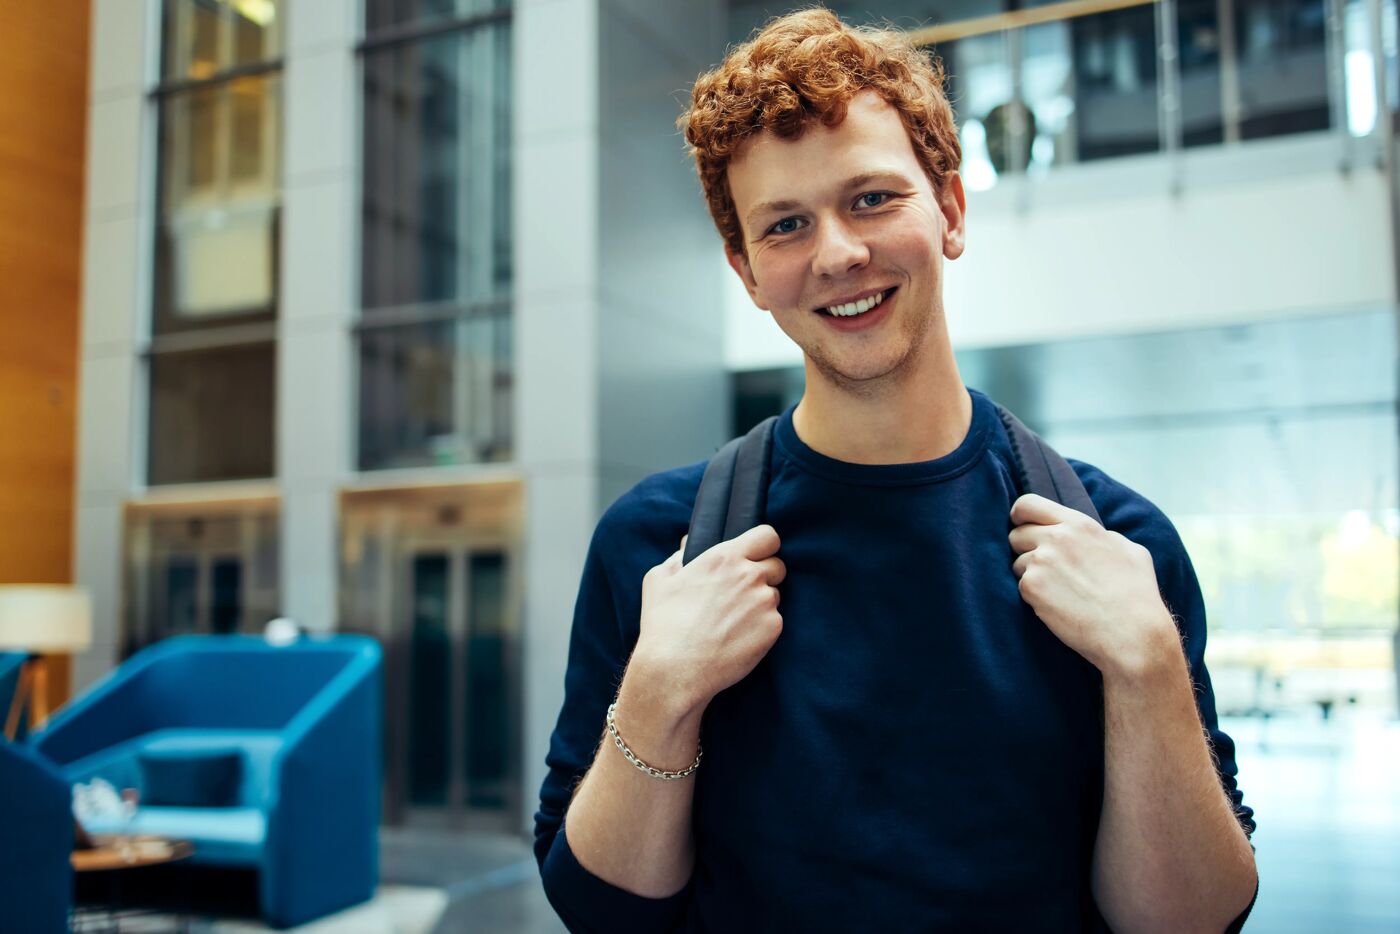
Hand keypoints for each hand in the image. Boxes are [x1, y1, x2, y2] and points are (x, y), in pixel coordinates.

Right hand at [630, 524, 785, 712]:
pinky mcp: (772, 628)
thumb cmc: (663, 624)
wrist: (676, 669)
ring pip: (774, 595)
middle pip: (777, 565)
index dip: (764, 545)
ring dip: (761, 603)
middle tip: (742, 592)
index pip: (767, 536)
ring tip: (732, 621)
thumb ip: (678, 557)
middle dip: (765, 575)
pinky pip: (774, 621)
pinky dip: (761, 628)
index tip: (757, 554)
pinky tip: (737, 637)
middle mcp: (750, 575)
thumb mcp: (659, 580)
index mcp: (725, 557)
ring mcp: (764, 602)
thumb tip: (688, 545)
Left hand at [1008, 494, 1176, 677]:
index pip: (1029, 504)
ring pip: (1017, 563)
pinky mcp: (1031, 587)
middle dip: (1025, 549)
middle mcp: (1055, 538)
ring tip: (1060, 592)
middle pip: (1017, 534)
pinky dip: (1034, 597)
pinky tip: (1057, 606)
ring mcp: (1041, 562)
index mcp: (1078, 524)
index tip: (1019, 524)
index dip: (1019, 515)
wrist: (1132, 634)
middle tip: (1046, 568)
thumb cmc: (1137, 595)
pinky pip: (1021, 586)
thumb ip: (1105, 538)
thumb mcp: (1131, 551)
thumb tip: (1096, 537)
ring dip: (1031, 575)